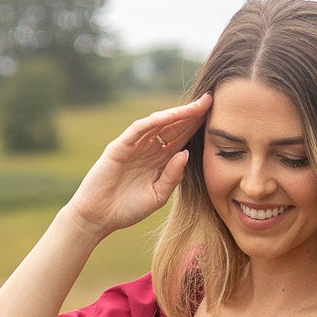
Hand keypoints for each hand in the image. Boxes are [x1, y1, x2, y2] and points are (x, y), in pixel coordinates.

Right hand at [67, 93, 212, 238]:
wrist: (99, 217)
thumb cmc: (127, 209)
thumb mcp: (157, 196)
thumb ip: (172, 176)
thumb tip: (186, 153)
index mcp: (159, 161)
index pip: (181, 138)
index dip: (197, 127)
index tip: (218, 116)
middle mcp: (148, 149)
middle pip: (174, 126)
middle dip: (192, 114)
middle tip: (212, 99)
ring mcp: (134, 145)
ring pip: (159, 123)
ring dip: (178, 113)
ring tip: (198, 105)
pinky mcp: (120, 146)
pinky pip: (140, 129)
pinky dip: (156, 121)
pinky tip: (173, 115)